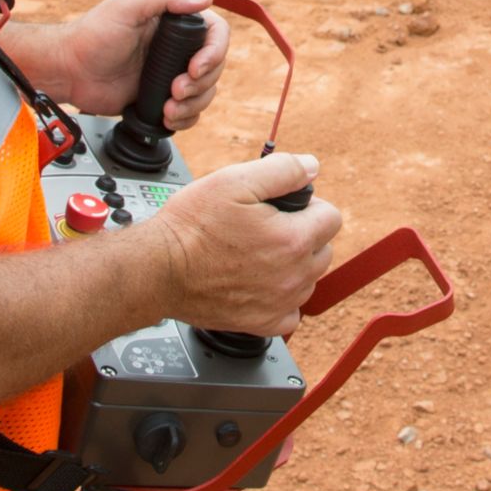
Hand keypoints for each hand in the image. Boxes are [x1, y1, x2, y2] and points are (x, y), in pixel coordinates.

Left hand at [53, 0, 228, 126]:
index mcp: (174, 22)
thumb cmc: (92, 35)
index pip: (215, 33)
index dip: (214, 53)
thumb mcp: (127, 5)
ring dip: (194, 104)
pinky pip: (190, 111)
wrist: (70, 72)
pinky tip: (167, 116)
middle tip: (176, 89)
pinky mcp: (161, 98)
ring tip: (169, 107)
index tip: (196, 67)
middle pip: (215, 67)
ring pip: (206, 91)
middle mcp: (176, 47)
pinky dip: (186, 118)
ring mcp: (170, 74)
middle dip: (201, 83)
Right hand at [153, 154, 340, 336]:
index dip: (310, 205)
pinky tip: (260, 282)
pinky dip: (282, 298)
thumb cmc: (192, 226)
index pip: (332, 218)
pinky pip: (291, 312)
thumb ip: (282, 170)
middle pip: (324, 249)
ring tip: (258, 252)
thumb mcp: (235, 180)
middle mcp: (293, 276)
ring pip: (309, 280)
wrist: (158, 270)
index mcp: (293, 240)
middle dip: (304, 234)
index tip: (286, 206)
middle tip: (268, 226)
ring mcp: (278, 303)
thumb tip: (311, 166)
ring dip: (294, 265)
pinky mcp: (262, 324)